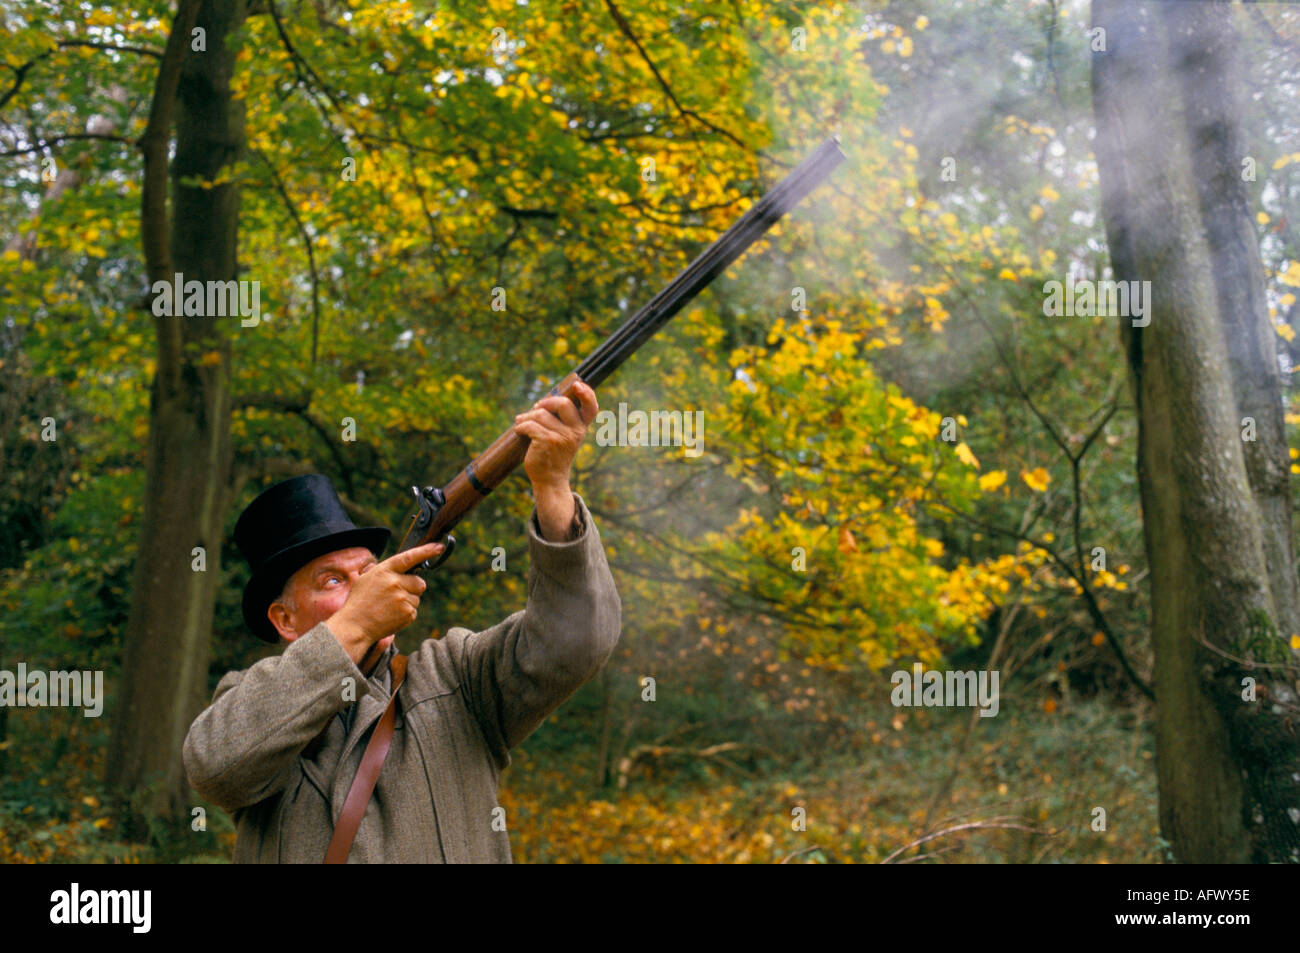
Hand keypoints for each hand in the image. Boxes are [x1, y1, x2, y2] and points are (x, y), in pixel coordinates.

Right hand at [326, 541, 442, 662]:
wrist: (355, 626)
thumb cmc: (359, 602)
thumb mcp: (366, 579)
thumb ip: (386, 572)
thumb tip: (404, 567)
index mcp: (385, 571)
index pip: (409, 557)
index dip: (426, 551)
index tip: (438, 547)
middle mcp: (395, 583)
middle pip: (419, 582)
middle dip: (412, 588)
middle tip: (396, 595)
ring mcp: (402, 599)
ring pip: (417, 597)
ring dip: (407, 601)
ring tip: (389, 607)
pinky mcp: (408, 613)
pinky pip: (414, 610)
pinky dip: (405, 613)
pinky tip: (391, 615)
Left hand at [513, 380, 598, 494]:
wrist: (550, 479)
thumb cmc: (554, 454)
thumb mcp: (564, 436)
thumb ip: (560, 419)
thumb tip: (541, 401)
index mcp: (581, 428)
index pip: (591, 407)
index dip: (587, 393)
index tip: (577, 385)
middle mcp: (575, 431)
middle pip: (562, 403)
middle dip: (545, 403)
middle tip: (535, 408)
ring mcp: (562, 437)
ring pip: (540, 414)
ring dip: (526, 417)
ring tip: (521, 423)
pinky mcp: (547, 441)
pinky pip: (529, 425)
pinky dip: (520, 426)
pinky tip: (519, 431)